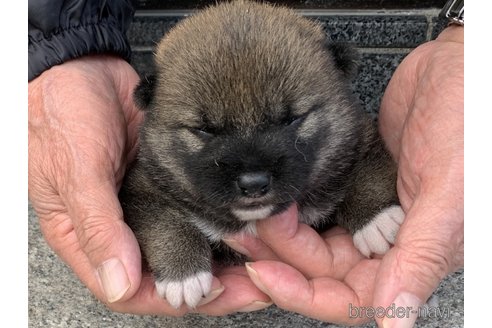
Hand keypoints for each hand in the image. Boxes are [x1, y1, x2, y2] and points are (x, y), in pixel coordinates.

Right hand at [28, 55, 269, 314]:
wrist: (81, 68)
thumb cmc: (63, 117)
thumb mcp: (76, 172)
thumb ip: (98, 226)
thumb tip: (121, 284)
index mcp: (90, 237)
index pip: (131, 289)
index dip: (170, 299)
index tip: (209, 296)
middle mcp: (123, 227)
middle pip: (168, 270)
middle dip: (210, 284)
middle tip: (252, 286)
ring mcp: (148, 203)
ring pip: (187, 241)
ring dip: (221, 256)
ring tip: (261, 258)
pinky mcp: (167, 181)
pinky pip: (196, 207)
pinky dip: (219, 218)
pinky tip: (246, 221)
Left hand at [225, 25, 463, 325]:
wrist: (456, 70)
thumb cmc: (470, 127)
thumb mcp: (449, 197)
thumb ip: (419, 258)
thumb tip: (396, 321)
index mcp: (412, 256)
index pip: (347, 296)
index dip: (302, 293)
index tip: (263, 273)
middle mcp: (386, 242)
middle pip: (320, 269)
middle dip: (280, 255)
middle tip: (247, 230)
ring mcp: (365, 211)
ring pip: (311, 239)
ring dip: (279, 232)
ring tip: (250, 214)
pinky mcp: (350, 184)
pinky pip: (314, 206)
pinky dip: (291, 206)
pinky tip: (272, 198)